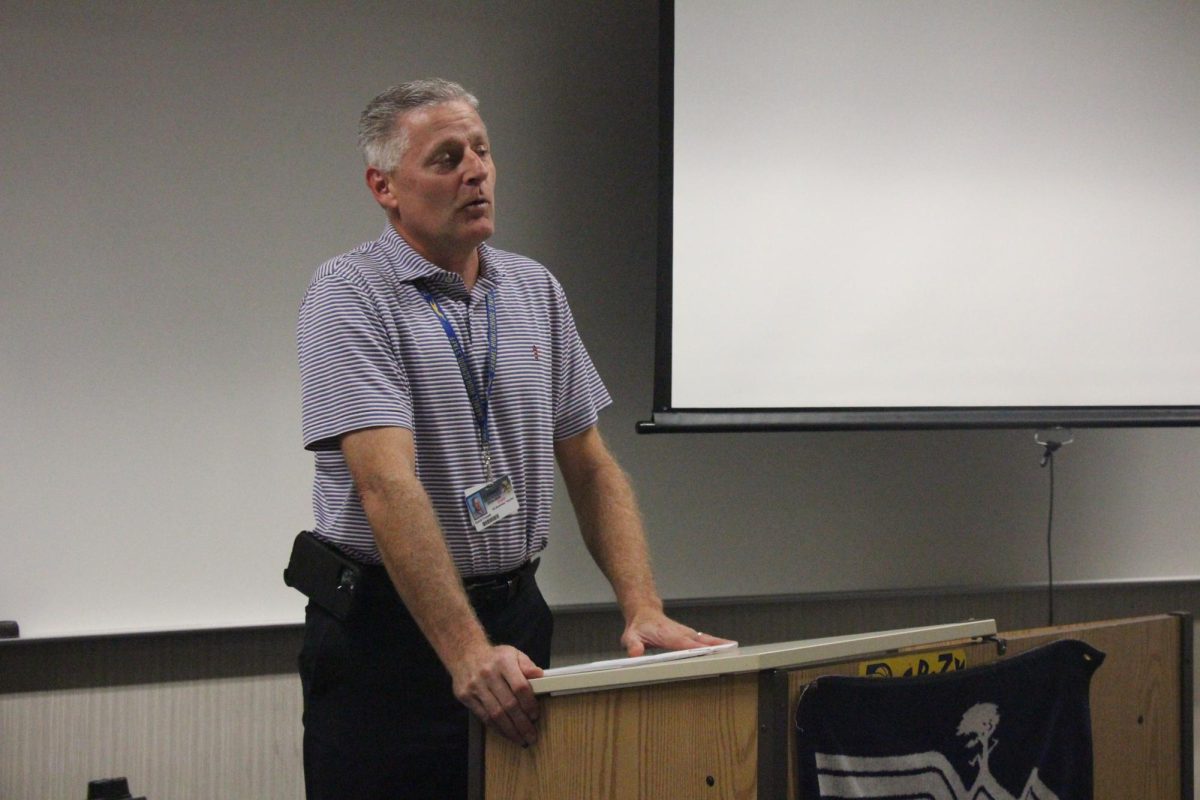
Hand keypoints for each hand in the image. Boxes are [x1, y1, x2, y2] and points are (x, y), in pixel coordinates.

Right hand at [451, 644, 543, 745]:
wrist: (464, 653)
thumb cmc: (494, 657)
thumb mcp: (513, 654)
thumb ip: (527, 666)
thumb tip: (540, 676)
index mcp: (503, 662)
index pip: (520, 687)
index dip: (529, 704)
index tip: (535, 715)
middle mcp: (488, 674)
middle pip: (508, 704)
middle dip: (522, 724)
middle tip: (531, 736)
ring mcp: (475, 686)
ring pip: (495, 714)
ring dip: (510, 730)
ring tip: (521, 739)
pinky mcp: (465, 696)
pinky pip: (483, 716)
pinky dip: (496, 728)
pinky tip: (506, 733)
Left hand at [620, 609, 734, 656]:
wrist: (644, 612)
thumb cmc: (639, 627)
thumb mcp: (631, 636)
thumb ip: (633, 645)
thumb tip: (635, 653)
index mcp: (668, 635)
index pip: (684, 644)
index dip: (695, 648)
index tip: (708, 652)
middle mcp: (680, 633)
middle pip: (700, 640)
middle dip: (714, 645)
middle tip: (729, 648)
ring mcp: (686, 633)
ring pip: (705, 638)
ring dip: (718, 643)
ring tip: (733, 647)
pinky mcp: (689, 635)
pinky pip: (704, 639)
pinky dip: (715, 643)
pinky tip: (725, 647)